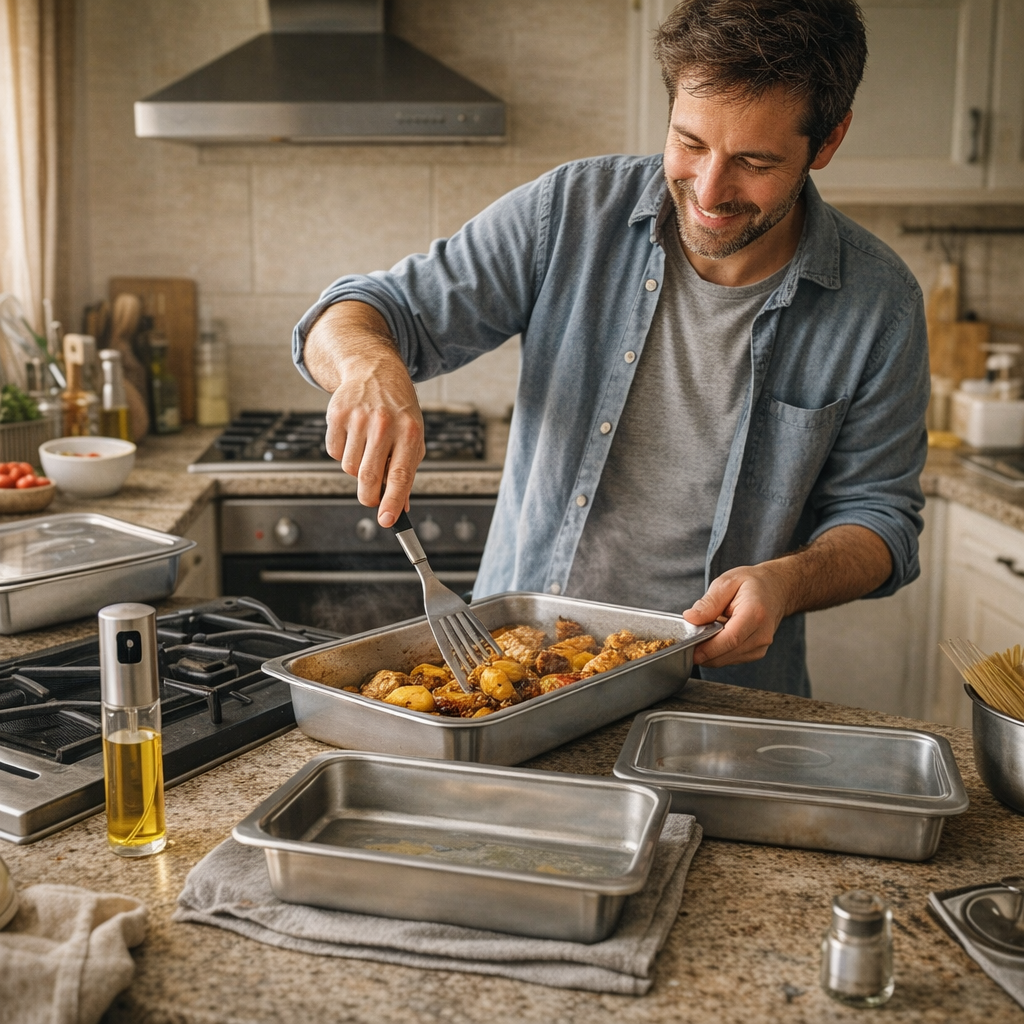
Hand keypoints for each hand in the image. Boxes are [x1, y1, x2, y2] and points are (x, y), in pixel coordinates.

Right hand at [306, 302, 424, 525]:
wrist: (375, 370)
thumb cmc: (399, 409)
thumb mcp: (413, 436)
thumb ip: (407, 471)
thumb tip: (403, 506)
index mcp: (409, 432)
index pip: (400, 474)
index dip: (393, 501)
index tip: (387, 520)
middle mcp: (384, 424)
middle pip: (369, 477)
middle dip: (369, 496)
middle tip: (371, 499)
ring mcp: (358, 418)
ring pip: (349, 468)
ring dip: (357, 469)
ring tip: (368, 449)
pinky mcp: (337, 414)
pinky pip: (334, 452)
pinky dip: (342, 452)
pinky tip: (353, 436)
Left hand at [682, 564, 789, 667]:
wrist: (775, 589)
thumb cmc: (752, 584)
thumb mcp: (727, 582)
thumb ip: (709, 602)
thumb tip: (691, 618)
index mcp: (755, 613)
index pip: (731, 639)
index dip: (708, 649)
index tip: (690, 650)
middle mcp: (762, 634)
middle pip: (728, 653)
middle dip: (704, 652)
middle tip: (688, 641)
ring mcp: (761, 646)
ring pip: (727, 659)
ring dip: (710, 652)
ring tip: (704, 632)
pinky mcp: (756, 653)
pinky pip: (731, 658)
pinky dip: (718, 652)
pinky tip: (716, 637)